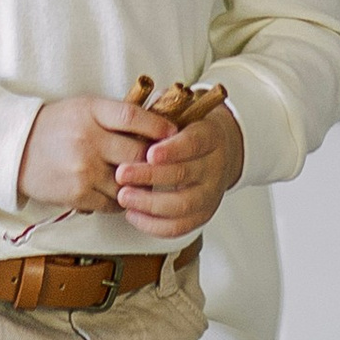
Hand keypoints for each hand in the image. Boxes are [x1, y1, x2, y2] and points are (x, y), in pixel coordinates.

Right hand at [18, 96, 159, 217]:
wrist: (17, 149)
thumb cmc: (55, 126)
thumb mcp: (83, 108)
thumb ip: (114, 116)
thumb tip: (154, 127)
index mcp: (91, 112)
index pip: (133, 116)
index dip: (158, 125)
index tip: (173, 133)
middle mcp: (89, 139)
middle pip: (137, 154)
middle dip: (153, 162)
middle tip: (162, 165)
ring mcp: (84, 168)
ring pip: (129, 184)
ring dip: (138, 186)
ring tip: (140, 183)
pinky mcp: (78, 194)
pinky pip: (112, 204)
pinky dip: (120, 202)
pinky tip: (118, 194)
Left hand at [111, 100, 243, 240]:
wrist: (217, 151)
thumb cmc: (187, 129)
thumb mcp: (180, 112)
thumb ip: (161, 113)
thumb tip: (134, 114)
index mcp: (210, 135)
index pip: (194, 142)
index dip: (172, 149)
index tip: (149, 153)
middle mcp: (215, 166)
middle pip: (185, 174)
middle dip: (150, 176)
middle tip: (121, 173)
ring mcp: (211, 194)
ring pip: (183, 204)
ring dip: (149, 203)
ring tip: (123, 196)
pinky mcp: (203, 215)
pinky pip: (179, 227)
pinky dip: (154, 225)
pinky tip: (133, 214)